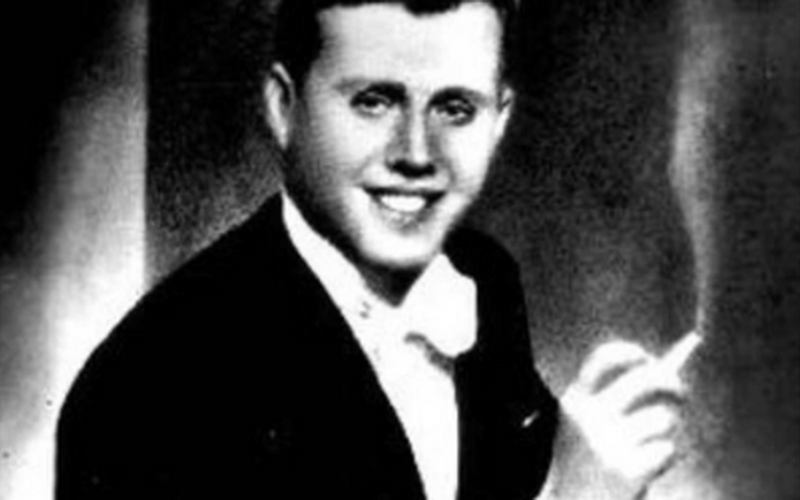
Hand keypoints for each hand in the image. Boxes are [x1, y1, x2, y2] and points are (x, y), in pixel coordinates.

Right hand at [543, 332, 700, 498]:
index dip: (630, 353)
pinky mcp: (627, 469)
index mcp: (574, 402)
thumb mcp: (588, 428)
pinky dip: (663, 459)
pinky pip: (667, 449)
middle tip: (681, 392)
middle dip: (672, 382)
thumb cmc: (586, 466)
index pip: (604, 358)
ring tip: (646, 451)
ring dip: (665, 432)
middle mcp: (590, 416)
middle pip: (647, 378)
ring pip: (664, 418)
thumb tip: (664, 374)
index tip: (648, 359)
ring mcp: (609, 443)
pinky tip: (643, 474)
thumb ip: (616, 400)